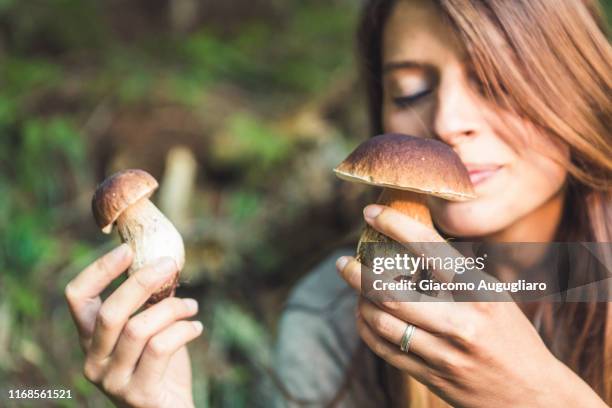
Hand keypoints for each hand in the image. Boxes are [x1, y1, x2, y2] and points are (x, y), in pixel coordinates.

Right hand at [65, 244, 202, 407]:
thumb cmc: (162, 365)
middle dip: (142, 281)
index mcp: (90, 339)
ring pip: (139, 329)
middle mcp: (93, 360)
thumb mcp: (150, 328)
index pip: (77, 297)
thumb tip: (162, 258)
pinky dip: (184, 330)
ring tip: (192, 307)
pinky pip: (161, 348)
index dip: (99, 269)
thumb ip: (147, 301)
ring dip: (173, 309)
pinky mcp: (139, 394)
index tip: (127, 249)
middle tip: (170, 264)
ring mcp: (113, 380)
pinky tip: (197, 327)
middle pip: (110, 312)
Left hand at [336, 204, 606, 407]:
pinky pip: (384, 350)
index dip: (396, 225)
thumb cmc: (512, 337)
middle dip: (359, 273)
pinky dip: (366, 328)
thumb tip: (411, 241)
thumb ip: (457, 274)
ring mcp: (444, 354)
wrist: (531, 395)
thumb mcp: (495, 297)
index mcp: (481, 293)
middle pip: (391, 293)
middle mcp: (461, 323)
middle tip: (343, 261)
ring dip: (359, 301)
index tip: (371, 212)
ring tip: (356, 288)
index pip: (431, 250)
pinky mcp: (431, 377)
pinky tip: (364, 314)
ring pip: (381, 323)